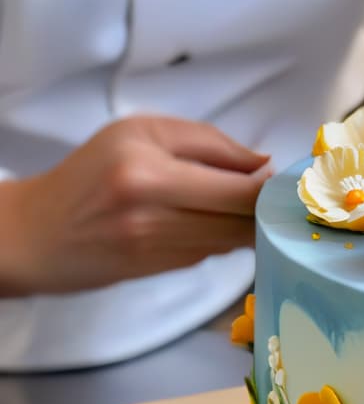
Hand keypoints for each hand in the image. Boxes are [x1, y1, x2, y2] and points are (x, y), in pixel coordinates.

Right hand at [0, 116, 270, 295]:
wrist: (38, 233)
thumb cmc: (91, 173)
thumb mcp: (139, 133)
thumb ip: (208, 142)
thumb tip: (264, 164)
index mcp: (150, 169)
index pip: (239, 186)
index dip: (271, 187)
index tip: (284, 179)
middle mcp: (156, 212)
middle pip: (243, 217)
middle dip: (266, 208)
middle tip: (276, 195)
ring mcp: (160, 247)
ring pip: (234, 238)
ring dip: (249, 224)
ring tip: (247, 207)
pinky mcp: (163, 270)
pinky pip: (213, 252)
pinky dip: (222, 238)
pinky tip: (214, 224)